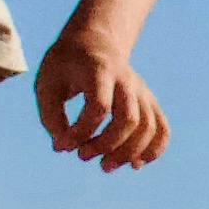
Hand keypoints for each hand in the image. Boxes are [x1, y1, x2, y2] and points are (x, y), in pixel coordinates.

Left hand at [39, 28, 168, 170]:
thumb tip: (64, 147)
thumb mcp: (46, 84)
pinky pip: (162, 129)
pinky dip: (154, 150)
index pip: (99, 107)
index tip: (62, 144)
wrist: (94, 42)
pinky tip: (134, 164)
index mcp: (98, 71)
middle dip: (106, 145)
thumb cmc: (66, 66)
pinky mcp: (148, 102)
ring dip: (129, 153)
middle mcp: (126, 80)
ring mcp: (141, 91)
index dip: (81, 132)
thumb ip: (51, 116)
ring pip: (148, 127)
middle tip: (82, 156)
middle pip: (129, 119)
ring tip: (105, 166)